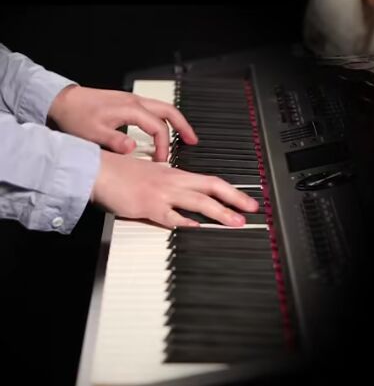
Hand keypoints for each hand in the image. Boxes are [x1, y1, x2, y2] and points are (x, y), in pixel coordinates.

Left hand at [48, 85, 196, 161]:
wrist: (62, 101)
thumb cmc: (76, 116)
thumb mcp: (93, 134)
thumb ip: (116, 142)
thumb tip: (134, 149)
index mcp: (131, 109)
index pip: (158, 129)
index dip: (163, 147)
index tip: (161, 161)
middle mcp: (135, 102)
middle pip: (170, 112)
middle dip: (184, 127)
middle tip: (193, 141)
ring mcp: (132, 100)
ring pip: (164, 108)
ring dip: (176, 121)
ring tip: (184, 135)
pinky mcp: (128, 101)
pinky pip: (154, 108)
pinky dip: (164, 118)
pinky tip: (162, 127)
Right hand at [92, 151, 257, 227]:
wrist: (96, 170)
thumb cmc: (119, 172)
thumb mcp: (151, 173)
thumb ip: (167, 182)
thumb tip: (180, 192)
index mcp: (174, 173)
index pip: (210, 181)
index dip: (232, 190)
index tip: (246, 199)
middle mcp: (173, 181)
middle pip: (213, 187)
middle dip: (236, 198)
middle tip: (253, 209)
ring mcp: (162, 193)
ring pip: (199, 202)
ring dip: (220, 212)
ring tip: (236, 222)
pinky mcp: (147, 206)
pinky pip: (171, 216)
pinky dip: (185, 222)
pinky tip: (196, 227)